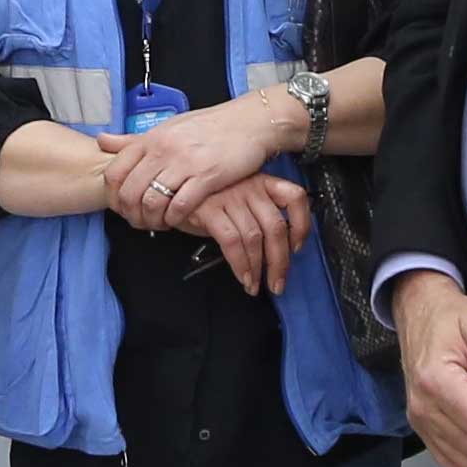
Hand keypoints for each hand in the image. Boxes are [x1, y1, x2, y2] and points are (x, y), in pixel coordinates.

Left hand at [96, 94, 288, 233]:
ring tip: (158, 224)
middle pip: (129, 193)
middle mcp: (163, 150)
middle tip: (140, 222)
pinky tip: (177, 221)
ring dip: (152, 220)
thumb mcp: (166, 128)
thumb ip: (133, 140)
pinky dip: (174, 219)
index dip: (113, 198)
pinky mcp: (207, 176)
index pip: (113, 173)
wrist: (249, 122)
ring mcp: (184, 163)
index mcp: (150, 139)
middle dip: (131, 215)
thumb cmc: (207, 128)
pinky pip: (180, 206)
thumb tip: (100, 141)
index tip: (122, 208)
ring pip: (152, 202)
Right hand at [183, 175, 310, 296]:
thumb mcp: (233, 200)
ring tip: (255, 285)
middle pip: (276, 227)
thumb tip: (273, 251)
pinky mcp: (210, 209)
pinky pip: (232, 241)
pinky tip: (242, 276)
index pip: (295, 197)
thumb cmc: (201, 201)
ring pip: (255, 237)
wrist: (164, 192)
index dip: (302, 225)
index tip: (297, 248)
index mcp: (261, 181)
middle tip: (278, 283)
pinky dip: (240, 263)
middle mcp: (249, 186)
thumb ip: (254, 216)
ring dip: (258, 268)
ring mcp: (229, 197)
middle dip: (280, 261)